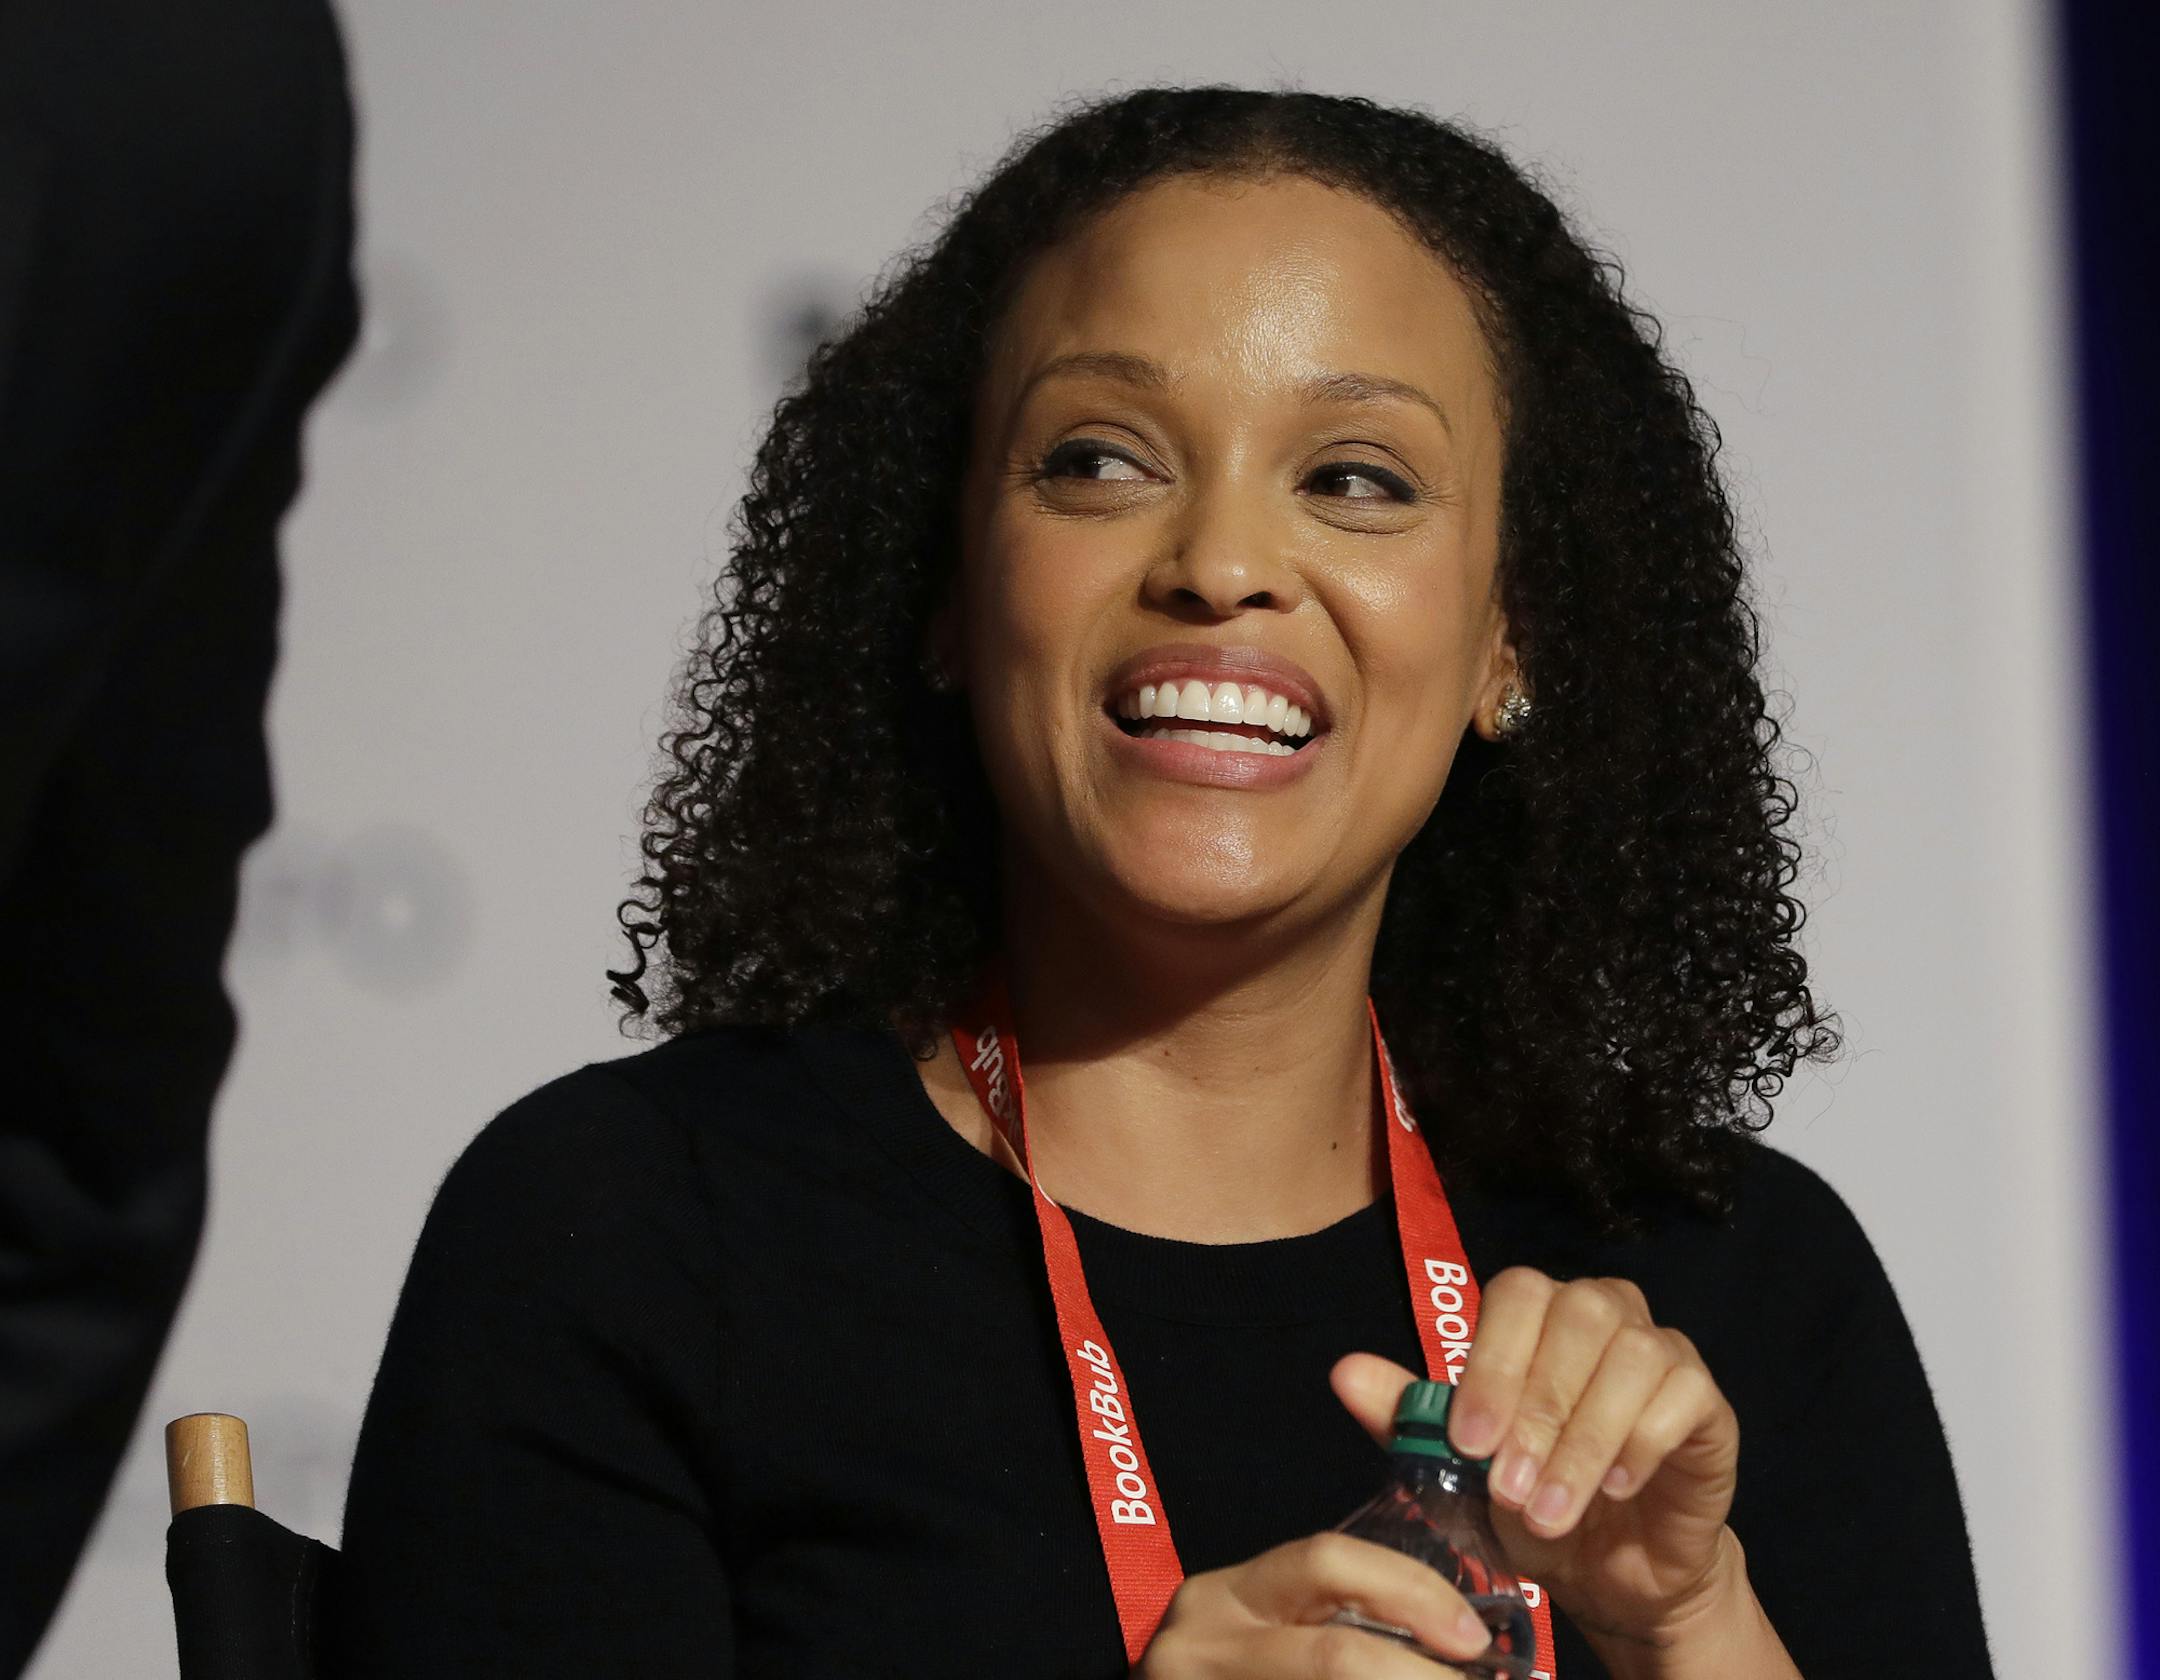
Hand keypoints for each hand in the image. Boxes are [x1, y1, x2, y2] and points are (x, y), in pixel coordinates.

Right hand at [1131, 1363, 1511, 1678]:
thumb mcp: (1294, 1637)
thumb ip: (1350, 1610)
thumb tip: (1463, 1615)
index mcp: (1234, 1592)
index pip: (1328, 1559)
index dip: (1412, 1589)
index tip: (1476, 1633)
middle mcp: (1201, 1627)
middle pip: (1332, 1635)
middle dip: (1420, 1653)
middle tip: (1487, 1672)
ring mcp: (1192, 1677)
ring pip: (1329, 1673)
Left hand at [1333, 1269, 1742, 1659]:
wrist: (1609, 1569)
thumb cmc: (1527, 1500)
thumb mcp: (1457, 1467)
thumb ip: (1406, 1415)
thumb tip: (1343, 1371)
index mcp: (1537, 1314)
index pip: (1516, 1294)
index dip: (1492, 1363)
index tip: (1468, 1441)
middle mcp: (1602, 1311)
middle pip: (1575, 1316)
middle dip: (1535, 1408)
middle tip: (1508, 1487)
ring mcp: (1661, 1349)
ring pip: (1630, 1357)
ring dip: (1582, 1441)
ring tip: (1550, 1512)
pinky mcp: (1707, 1399)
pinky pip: (1682, 1395)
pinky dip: (1641, 1444)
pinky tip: (1616, 1490)